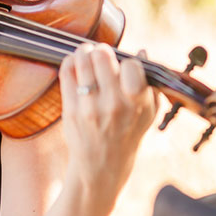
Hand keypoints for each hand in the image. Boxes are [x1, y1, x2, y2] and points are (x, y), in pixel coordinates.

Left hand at [59, 43, 158, 191]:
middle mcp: (113, 105)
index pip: (132, 66)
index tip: (126, 65)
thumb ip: (149, 84)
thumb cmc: (128, 135)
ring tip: (87, 55)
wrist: (102, 165)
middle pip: (102, 57)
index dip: (128, 61)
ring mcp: (89, 107)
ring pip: (82, 61)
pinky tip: (75, 63)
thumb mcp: (148, 114)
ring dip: (84, 52)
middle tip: (102, 54)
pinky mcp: (70, 109)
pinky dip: (70, 62)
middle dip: (102, 51)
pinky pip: (66, 73)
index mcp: (136, 105)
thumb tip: (142, 52)